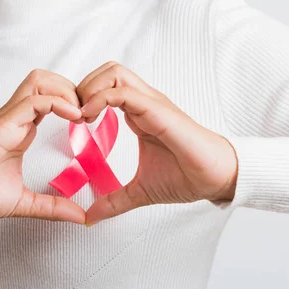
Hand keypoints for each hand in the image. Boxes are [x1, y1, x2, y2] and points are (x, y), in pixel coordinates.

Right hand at [0, 70, 86, 224]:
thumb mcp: (25, 202)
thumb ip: (53, 207)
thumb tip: (80, 216)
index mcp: (23, 130)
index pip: (51, 98)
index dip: (74, 102)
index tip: (91, 121)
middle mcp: (17, 119)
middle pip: (47, 80)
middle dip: (73, 88)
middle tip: (90, 112)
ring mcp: (9, 119)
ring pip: (40, 81)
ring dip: (66, 91)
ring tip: (81, 113)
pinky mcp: (2, 124)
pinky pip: (33, 100)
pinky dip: (57, 103)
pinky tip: (73, 117)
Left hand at [76, 61, 238, 225]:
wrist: (216, 178)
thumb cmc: (187, 176)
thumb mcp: (140, 191)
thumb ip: (114, 201)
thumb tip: (89, 218)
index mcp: (140, 113)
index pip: (106, 86)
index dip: (84, 98)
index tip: (72, 124)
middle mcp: (145, 102)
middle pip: (108, 70)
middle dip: (83, 86)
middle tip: (73, 115)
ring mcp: (152, 103)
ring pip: (114, 73)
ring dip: (90, 89)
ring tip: (81, 116)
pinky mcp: (159, 111)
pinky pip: (124, 93)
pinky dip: (101, 99)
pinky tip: (90, 119)